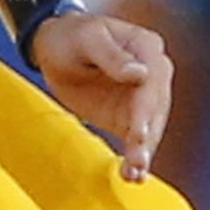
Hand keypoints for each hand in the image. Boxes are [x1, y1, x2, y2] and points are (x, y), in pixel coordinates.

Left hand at [30, 10, 173, 181]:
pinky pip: (136, 139)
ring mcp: (140, 97)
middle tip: (138, 159)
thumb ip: (112, 55)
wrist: (54, 47)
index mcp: (146, 47)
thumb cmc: (71, 35)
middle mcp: (151, 72)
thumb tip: (140, 73)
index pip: (152, 81)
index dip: (146, 108)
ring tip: (135, 173)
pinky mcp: (127, 116)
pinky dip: (135, 157)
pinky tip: (132, 174)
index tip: (139, 132)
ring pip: (149, 128)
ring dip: (143, 152)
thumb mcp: (87, 38)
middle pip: (155, 108)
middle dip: (148, 136)